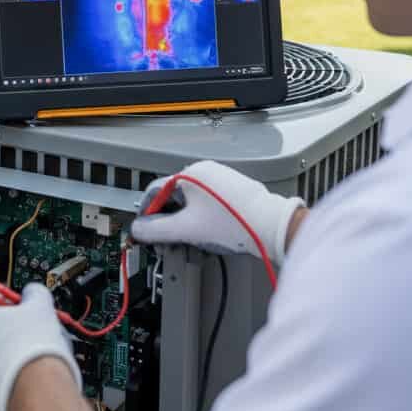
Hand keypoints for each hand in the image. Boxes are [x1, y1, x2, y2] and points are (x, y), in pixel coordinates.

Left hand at [0, 284, 81, 410]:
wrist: (38, 392)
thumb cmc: (35, 350)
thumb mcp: (41, 304)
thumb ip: (34, 292)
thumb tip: (34, 292)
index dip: (14, 306)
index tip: (26, 310)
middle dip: (14, 333)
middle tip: (35, 335)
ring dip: (12, 357)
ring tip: (36, 359)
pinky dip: (11, 379)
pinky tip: (29, 378)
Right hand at [130, 160, 304, 264]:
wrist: (273, 227)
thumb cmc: (236, 224)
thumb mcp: (187, 230)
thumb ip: (157, 230)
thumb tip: (139, 229)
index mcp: (190, 174)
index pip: (154, 192)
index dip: (147, 214)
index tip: (146, 230)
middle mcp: (204, 171)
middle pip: (172, 196)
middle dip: (168, 219)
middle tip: (169, 239)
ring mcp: (220, 179)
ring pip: (189, 200)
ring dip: (184, 220)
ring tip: (192, 238)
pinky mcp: (232, 189)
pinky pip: (206, 202)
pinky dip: (201, 216)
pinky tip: (208, 232)